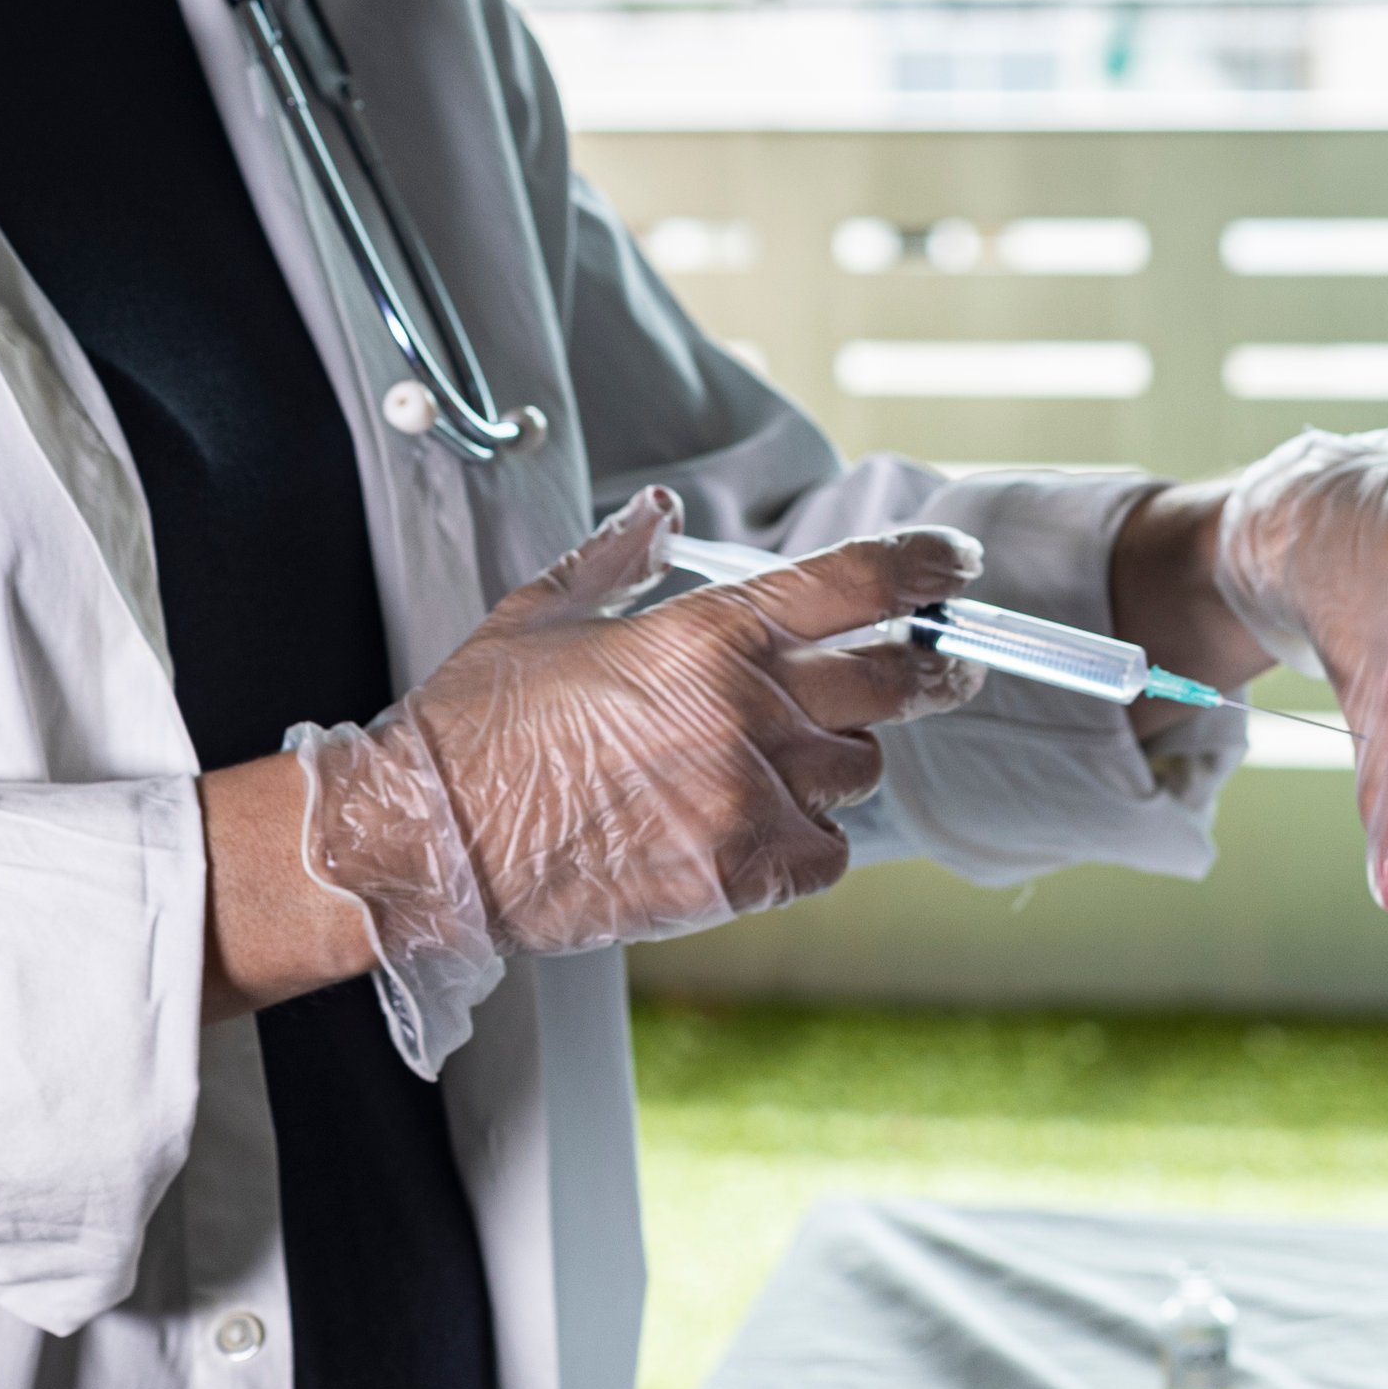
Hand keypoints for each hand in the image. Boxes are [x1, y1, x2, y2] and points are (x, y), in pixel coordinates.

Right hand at [286, 489, 981, 1068]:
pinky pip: (829, 853)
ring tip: (788, 761)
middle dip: (929, 673)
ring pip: (859, 772)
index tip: (953, 565)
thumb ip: (620, 555)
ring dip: (840, 761)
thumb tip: (661, 514)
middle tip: (941, 673)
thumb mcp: (545, 612)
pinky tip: (764, 827)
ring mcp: (749, 796)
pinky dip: (812, 841)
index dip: (923, 567)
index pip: (857, 581)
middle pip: (894, 682)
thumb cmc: (480, 725)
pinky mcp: (739, 873)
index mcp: (708, 631)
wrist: (434, 839)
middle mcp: (746, 708)